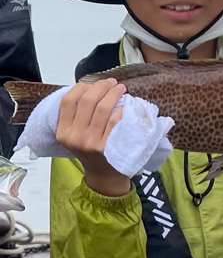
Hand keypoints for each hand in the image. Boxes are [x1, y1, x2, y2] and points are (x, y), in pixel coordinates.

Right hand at [56, 78, 130, 196]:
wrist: (103, 175)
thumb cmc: (90, 149)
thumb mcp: (75, 134)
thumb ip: (77, 115)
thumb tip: (92, 87)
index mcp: (63, 131)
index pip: (67, 101)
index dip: (80, 87)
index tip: (91, 83)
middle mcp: (75, 137)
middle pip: (87, 101)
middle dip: (101, 86)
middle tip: (112, 82)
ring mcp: (91, 143)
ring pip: (102, 109)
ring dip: (113, 94)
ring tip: (121, 88)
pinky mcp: (106, 147)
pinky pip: (114, 122)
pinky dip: (120, 110)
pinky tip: (123, 105)